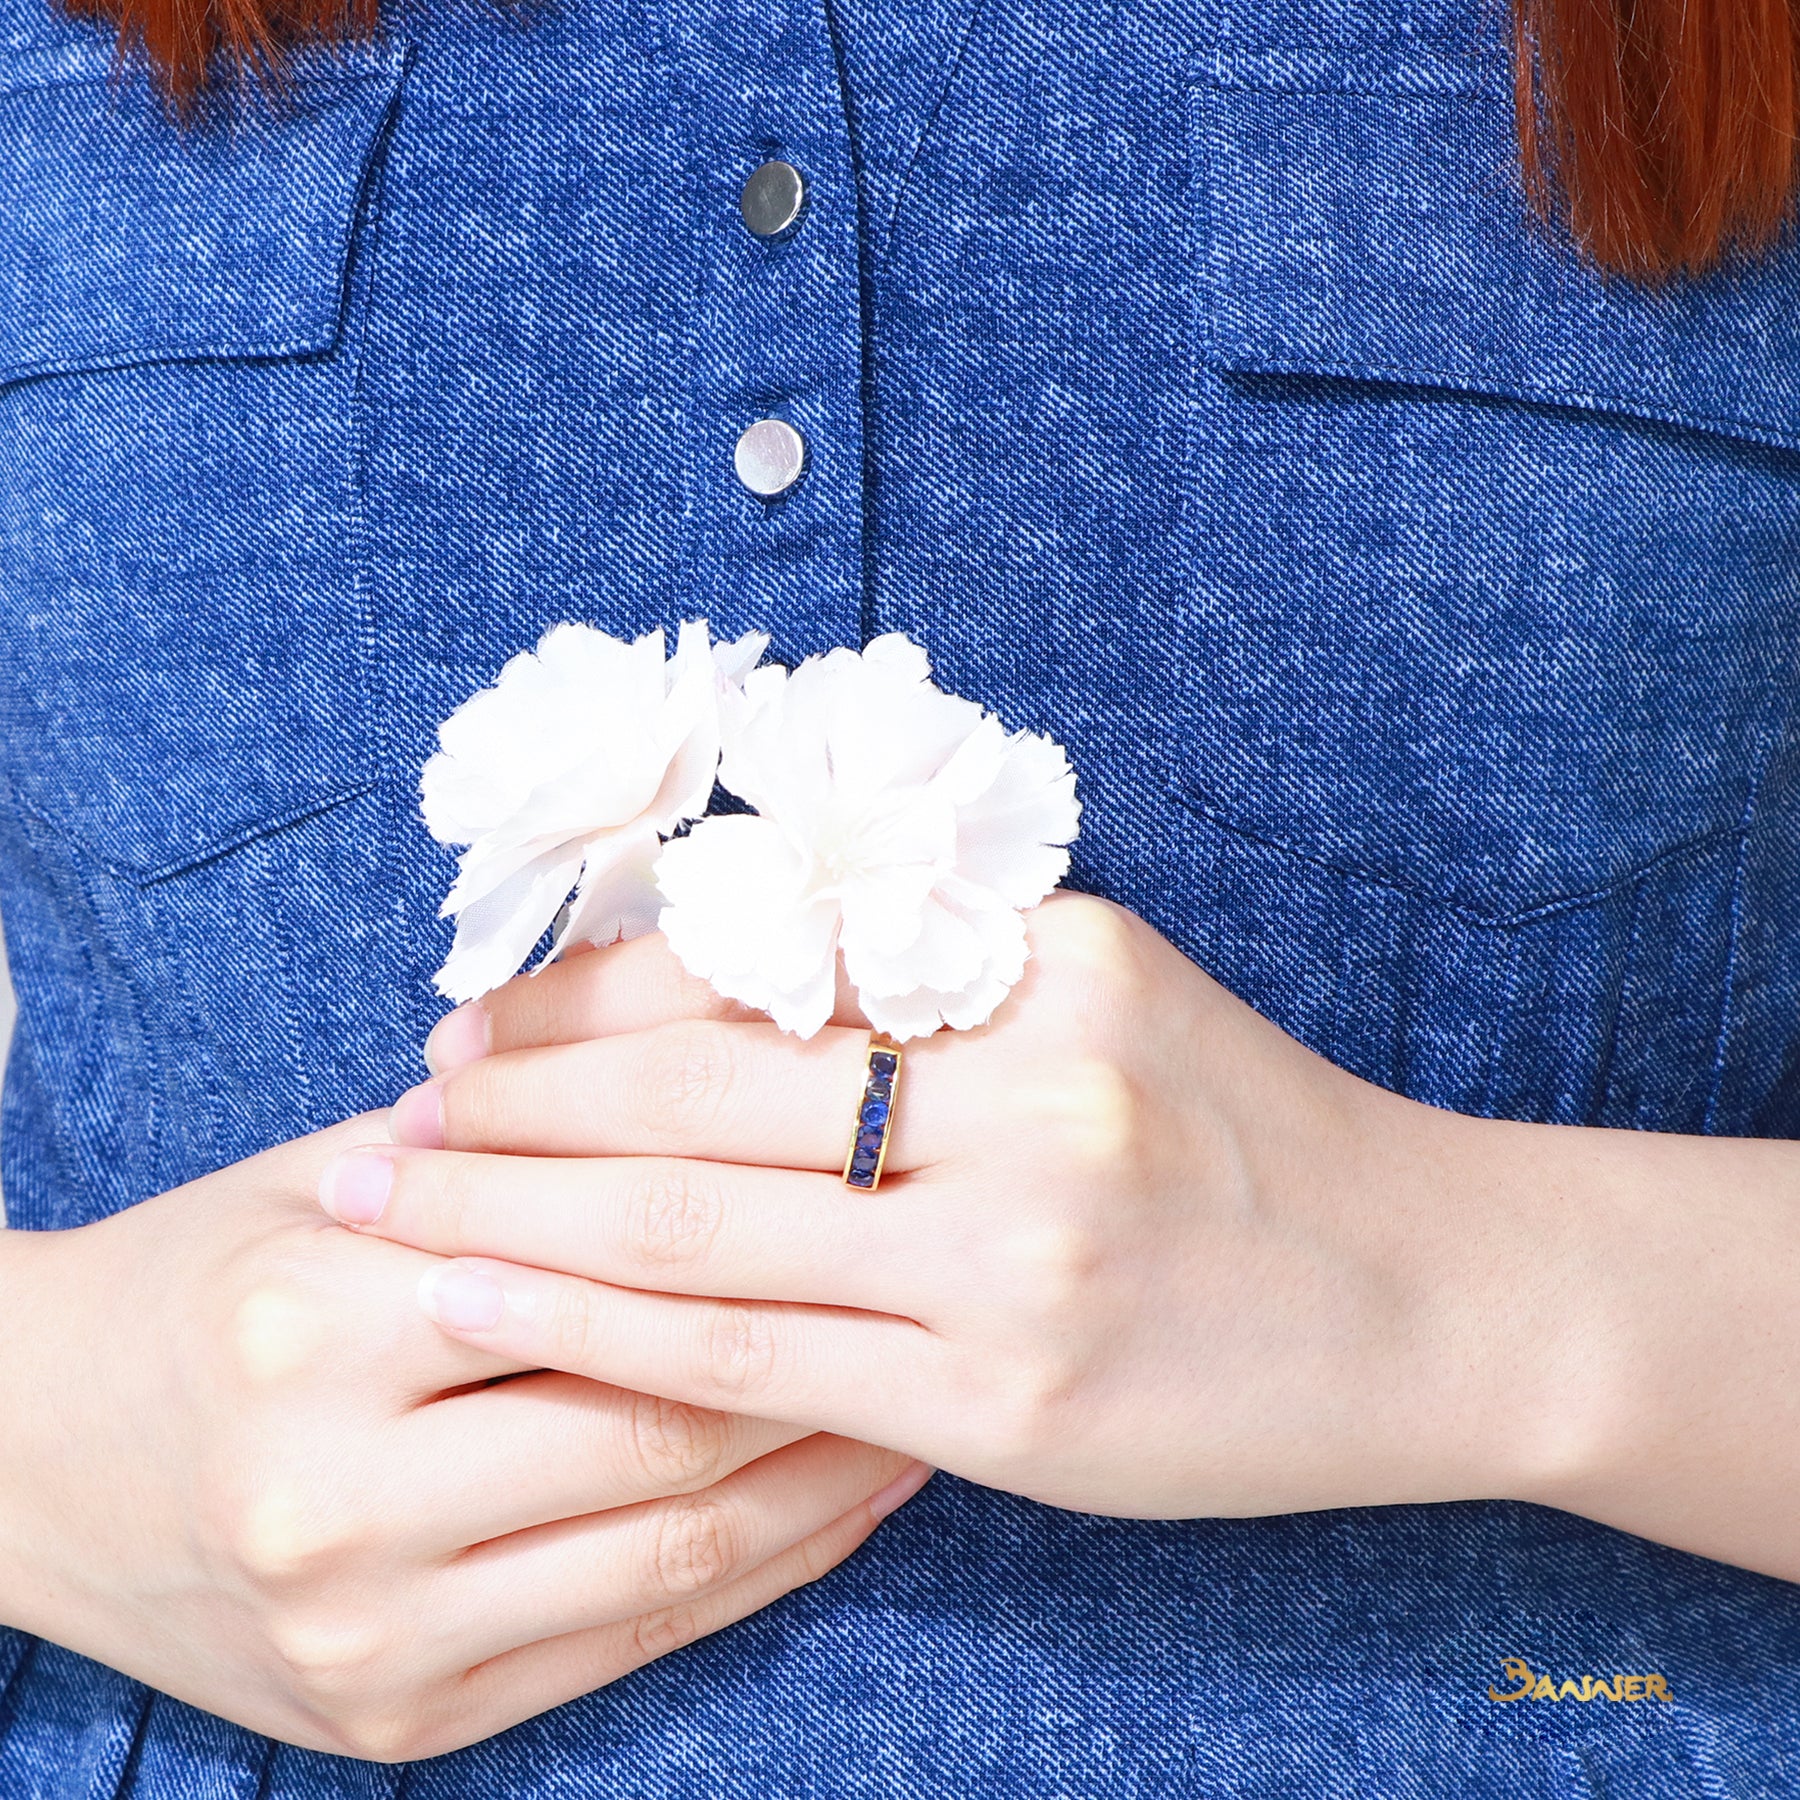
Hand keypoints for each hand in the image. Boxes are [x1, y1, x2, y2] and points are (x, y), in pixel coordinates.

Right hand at [0, 1121, 926, 1760]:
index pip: (606, 1276)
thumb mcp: (319, 1178)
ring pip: (671, 1551)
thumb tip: (705, 1101)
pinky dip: (752, 1576)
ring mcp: (364, 1631)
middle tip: (931, 1304)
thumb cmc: (197, 1282)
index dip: (763, 1241)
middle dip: (823, 1362)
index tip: (870, 1198)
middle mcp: (334, 1492)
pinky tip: (833, 1510)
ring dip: (822, 1480)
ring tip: (921, 1409)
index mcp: (315, 1320)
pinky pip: (628, 1645)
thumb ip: (499, 1148)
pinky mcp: (393, 1720)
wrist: (18, 1458)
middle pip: (658, 1420)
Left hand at [348, 894, 1588, 1520]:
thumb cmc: (1247, 1136)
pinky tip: (487, 1307)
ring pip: (692, 1225)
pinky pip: (753, 1357)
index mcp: (1040, 960)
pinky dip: (597, 1328)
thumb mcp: (1102, 1000)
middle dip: (511, 1103)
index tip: (474, 1019)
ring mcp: (1019, 1251)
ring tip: (393, 1202)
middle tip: (389, 1113)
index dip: (582, 996)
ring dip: (513, 1213)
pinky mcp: (1011, 1399)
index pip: (751, 965)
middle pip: (695, 1092)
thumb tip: (693, 997)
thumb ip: (924, 989)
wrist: (1432, 1293)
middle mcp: (1029, 1090)